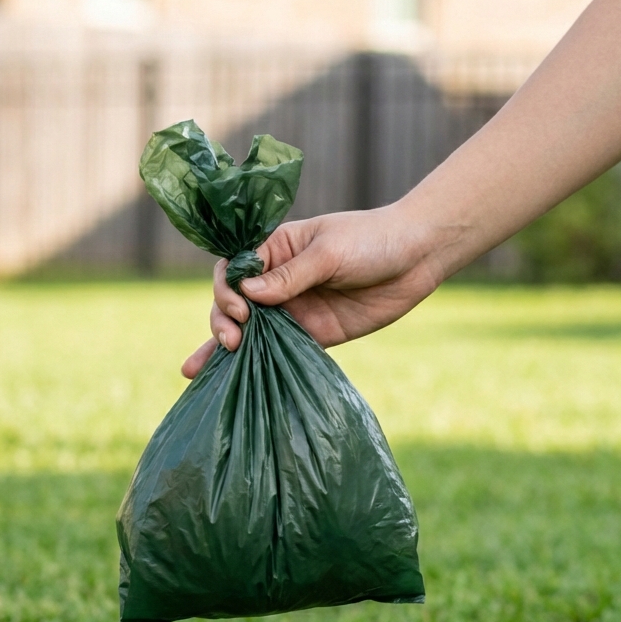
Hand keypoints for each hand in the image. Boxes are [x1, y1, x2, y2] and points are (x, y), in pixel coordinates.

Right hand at [181, 203, 441, 377]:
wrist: (418, 257)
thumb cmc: (373, 240)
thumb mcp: (329, 252)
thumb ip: (290, 276)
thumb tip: (247, 293)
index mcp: (276, 249)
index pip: (232, 269)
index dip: (227, 290)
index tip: (242, 308)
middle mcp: (277, 280)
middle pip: (233, 302)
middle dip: (223, 321)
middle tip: (233, 339)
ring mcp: (293, 308)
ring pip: (249, 331)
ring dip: (224, 348)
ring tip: (202, 369)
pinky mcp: (313, 334)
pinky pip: (278, 350)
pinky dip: (255, 364)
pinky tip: (229, 381)